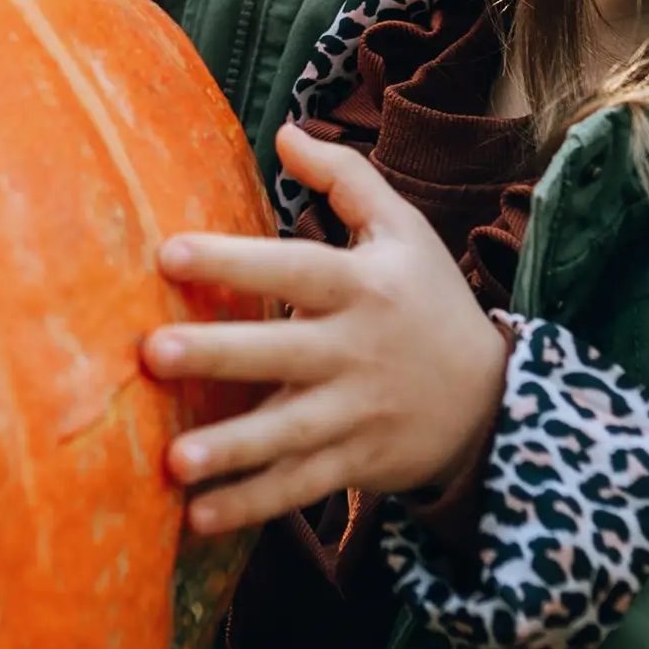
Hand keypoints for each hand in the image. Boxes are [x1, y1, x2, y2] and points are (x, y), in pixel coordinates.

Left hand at [140, 125, 512, 535]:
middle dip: (220, 356)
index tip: (168, 253)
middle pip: (283, 353)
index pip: (294, 268)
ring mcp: (358, 414)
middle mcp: (358, 351)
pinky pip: (299, 487)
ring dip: (231, 451)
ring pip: (288, 434)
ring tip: (171, 462)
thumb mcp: (404, 231)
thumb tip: (283, 131)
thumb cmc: (430, 300)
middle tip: (153, 353)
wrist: (494, 399)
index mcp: (364, 287)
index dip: (235, 261)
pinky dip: (251, 506)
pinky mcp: (357, 464)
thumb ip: (346, 178)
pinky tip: (196, 517)